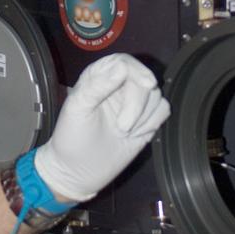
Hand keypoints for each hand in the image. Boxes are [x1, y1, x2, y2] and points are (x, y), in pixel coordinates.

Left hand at [35, 53, 169, 202]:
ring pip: (156, 95)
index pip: (124, 62)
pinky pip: (162, 110)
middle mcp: (118, 86)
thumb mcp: (77, 108)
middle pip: (144, 80)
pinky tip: (135, 135)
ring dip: (143, 116)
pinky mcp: (145, 121)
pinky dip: (152, 122)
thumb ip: (97, 86)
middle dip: (137, 104)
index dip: (137, 70)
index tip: (147, 84)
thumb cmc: (71, 138)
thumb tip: (121, 67)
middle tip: (121, 126)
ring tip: (123, 132)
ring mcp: (133, 104)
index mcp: (99, 77)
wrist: (78, 171)